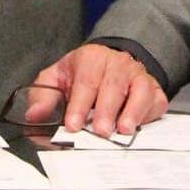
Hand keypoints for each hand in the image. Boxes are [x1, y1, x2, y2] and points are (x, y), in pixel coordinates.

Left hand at [32, 43, 166, 138]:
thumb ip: (44, 96)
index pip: (85, 80)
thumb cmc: (83, 75)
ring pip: (138, 90)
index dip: (79, 104)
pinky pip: (155, 100)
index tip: (73, 125)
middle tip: (100, 131)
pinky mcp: (153, 90)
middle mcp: (117, 63)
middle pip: (112, 85)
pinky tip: (140, 125)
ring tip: (123, 130)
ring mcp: (138, 76)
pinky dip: (149, 113)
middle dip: (105, 110)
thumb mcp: (58, 78)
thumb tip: (34, 116)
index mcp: (91, 58)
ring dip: (131, 111)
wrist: (112, 63)